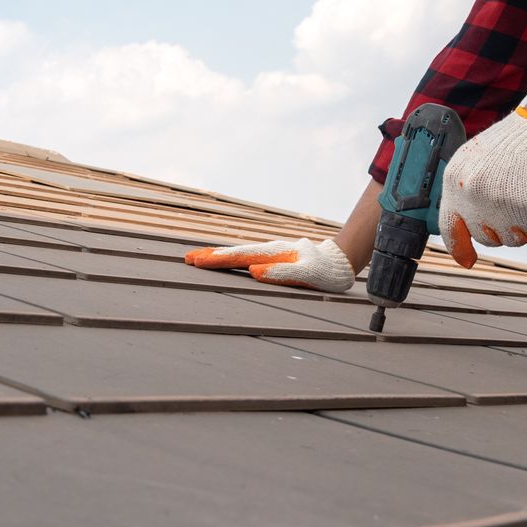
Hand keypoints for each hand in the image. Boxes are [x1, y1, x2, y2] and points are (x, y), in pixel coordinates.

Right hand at [184, 237, 355, 291]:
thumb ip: (282, 273)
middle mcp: (268, 251)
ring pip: (239, 254)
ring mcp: (270, 253)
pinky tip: (224, 261)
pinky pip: (247, 257)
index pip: (239, 257)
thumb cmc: (326, 272)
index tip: (197, 262)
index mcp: (273, 254)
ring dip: (218, 256)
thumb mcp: (308, 275)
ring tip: (198, 258)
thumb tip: (254, 271)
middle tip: (187, 258)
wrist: (340, 262)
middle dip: (211, 256)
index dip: (218, 260)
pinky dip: (231, 258)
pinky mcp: (273, 258)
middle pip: (234, 252)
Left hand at [438, 108, 526, 267]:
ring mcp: (501, 203)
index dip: (459, 247)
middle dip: (502, 228)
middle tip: (516, 206)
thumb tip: (464, 221)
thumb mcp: (474, 161)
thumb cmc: (515, 141)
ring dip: (525, 226)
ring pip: (513, 239)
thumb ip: (465, 190)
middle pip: (486, 238)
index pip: (449, 227)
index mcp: (456, 183)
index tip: (466, 259)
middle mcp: (473, 195)